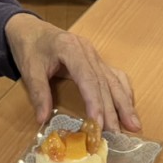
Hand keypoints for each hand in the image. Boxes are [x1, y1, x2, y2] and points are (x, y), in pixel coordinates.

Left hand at [5, 14, 139, 131]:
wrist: (29, 28)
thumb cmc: (29, 46)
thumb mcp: (28, 68)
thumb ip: (38, 92)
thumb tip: (43, 119)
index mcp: (70, 48)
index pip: (87, 78)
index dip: (95, 102)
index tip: (98, 123)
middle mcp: (87, 51)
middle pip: (104, 82)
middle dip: (112, 110)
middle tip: (117, 134)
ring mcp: (94, 55)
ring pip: (114, 80)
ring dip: (124, 103)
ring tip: (133, 125)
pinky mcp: (96, 60)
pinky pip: (114, 75)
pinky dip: (123, 92)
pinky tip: (129, 107)